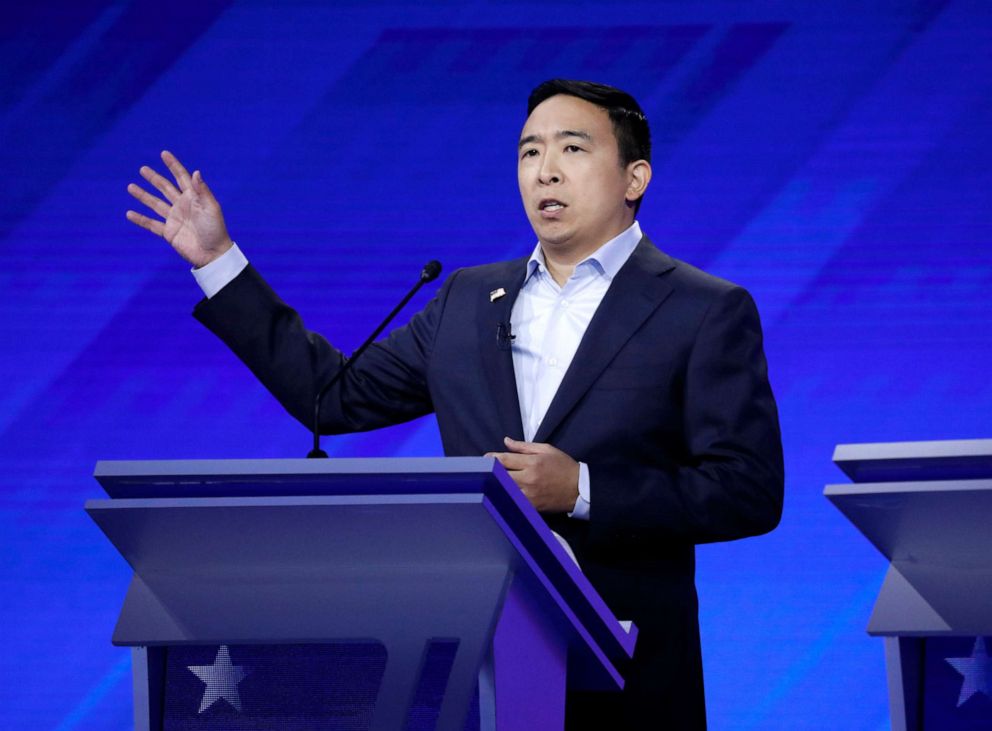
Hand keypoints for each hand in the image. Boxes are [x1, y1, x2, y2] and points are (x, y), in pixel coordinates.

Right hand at [126, 150, 232, 267]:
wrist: (213, 254)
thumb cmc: (215, 230)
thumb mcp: (211, 208)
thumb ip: (202, 191)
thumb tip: (195, 171)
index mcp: (194, 198)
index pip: (182, 178)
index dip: (173, 166)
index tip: (164, 153)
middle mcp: (183, 206)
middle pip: (166, 188)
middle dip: (154, 178)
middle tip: (143, 169)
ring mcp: (174, 219)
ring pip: (155, 204)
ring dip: (143, 196)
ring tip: (130, 187)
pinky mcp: (169, 233)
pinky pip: (152, 224)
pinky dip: (140, 219)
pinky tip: (129, 213)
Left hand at [486, 437, 579, 512]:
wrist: (580, 489)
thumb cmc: (563, 466)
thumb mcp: (547, 450)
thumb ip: (524, 446)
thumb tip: (506, 441)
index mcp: (532, 462)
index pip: (504, 460)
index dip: (491, 458)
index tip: (485, 458)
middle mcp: (529, 479)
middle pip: (500, 476)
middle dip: (490, 472)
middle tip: (484, 470)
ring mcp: (529, 495)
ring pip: (504, 490)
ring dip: (496, 485)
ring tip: (491, 481)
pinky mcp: (532, 506)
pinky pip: (513, 502)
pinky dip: (506, 497)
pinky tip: (502, 493)